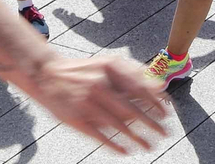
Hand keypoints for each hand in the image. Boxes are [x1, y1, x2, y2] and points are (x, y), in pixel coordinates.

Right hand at [24, 54, 169, 153]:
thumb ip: (134, 72)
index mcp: (109, 69)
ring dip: (137, 138)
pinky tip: (126, 151)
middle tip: (165, 134)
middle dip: (151, 124)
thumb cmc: (84, 70)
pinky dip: (114, 145)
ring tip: (150, 147)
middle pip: (132, 109)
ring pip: (117, 125)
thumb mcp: (108, 64)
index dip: (156, 103)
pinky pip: (99, 135)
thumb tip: (160, 87)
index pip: (140, 88)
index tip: (167, 114)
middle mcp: (99, 85)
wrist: (47, 74)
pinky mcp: (76, 118)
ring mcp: (87, 102)